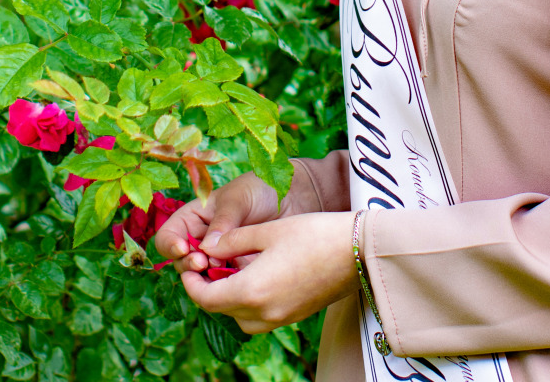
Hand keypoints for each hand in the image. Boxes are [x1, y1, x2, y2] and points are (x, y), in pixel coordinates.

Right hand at [155, 172, 282, 273]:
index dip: (170, 245)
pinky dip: (229, 284)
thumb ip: (222, 221)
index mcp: (193, 219)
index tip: (183, 248)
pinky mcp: (237, 272)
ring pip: (201, 278)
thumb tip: (206, 249)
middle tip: (203, 263)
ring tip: (221, 269)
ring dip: (207, 278)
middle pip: (181, 262)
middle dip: (189, 265)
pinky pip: (226, 284)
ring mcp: (219, 259)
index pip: (168, 236)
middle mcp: (201, 241)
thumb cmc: (260, 189)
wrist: (292, 199)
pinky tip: (239, 278)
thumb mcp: (238, 199)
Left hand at [178, 211, 357, 332]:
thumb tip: (207, 246)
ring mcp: (281, 318)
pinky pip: (261, 316)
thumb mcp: (267, 231)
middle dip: (209, 288)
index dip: (191, 283)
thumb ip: (232, 241)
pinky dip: (251, 300)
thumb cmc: (314, 234)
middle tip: (209, 263)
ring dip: (230, 297)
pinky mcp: (295, 315)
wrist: (358, 251)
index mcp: (250, 290)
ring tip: (233, 269)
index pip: (205, 298)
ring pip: (241, 316)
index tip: (191, 265)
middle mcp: (263, 312)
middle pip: (221, 310)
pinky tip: (258, 275)